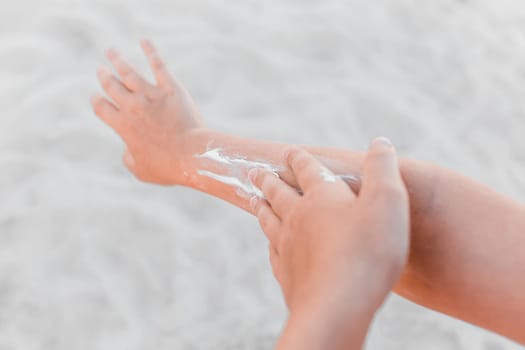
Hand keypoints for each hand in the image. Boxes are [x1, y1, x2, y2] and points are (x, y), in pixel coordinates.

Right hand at [91, 39, 204, 184]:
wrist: (192, 156)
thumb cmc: (168, 167)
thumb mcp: (141, 170)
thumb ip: (129, 158)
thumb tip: (128, 150)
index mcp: (123, 126)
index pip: (102, 108)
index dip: (97, 102)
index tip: (96, 97)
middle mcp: (133, 107)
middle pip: (112, 86)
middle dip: (104, 77)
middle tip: (101, 70)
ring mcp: (151, 95)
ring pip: (128, 72)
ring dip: (117, 60)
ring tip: (111, 52)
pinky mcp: (171, 89)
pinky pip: (158, 65)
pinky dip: (150, 51)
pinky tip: (144, 41)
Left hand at [249, 138, 409, 347]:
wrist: (337, 305)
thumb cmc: (368, 252)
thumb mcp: (387, 201)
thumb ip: (383, 168)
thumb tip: (380, 142)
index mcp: (321, 197)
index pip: (307, 169)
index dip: (299, 157)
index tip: (289, 151)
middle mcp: (297, 217)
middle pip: (277, 192)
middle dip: (267, 179)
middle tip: (253, 171)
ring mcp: (287, 246)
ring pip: (268, 220)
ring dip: (261, 207)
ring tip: (253, 199)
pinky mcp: (286, 274)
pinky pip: (272, 252)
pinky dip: (269, 243)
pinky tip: (271, 245)